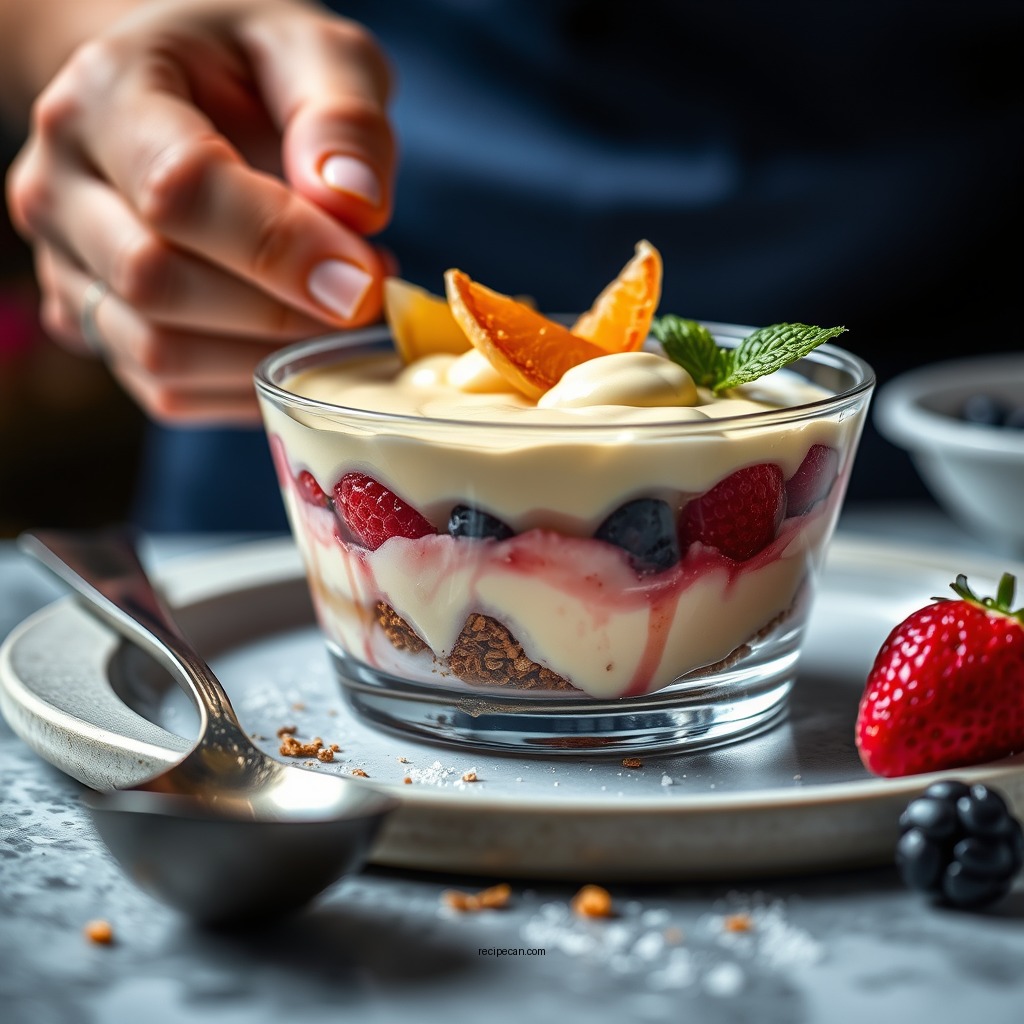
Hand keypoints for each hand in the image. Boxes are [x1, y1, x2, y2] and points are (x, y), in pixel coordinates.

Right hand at [6, 0, 394, 423]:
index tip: (365, 280)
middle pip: (156, 281)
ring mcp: (64, 265)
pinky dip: (248, 387)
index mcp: (104, 97)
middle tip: (364, 299)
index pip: (178, 189)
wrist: (186, 98)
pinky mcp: (90, 326)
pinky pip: (168, 391)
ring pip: (158, 353)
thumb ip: (341, 117)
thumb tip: (355, 206)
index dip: (280, 247)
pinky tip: (296, 347)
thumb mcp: (312, 53)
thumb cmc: (251, 73)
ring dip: (268, 357)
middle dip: (280, 310)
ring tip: (336, 316)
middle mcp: (58, 185)